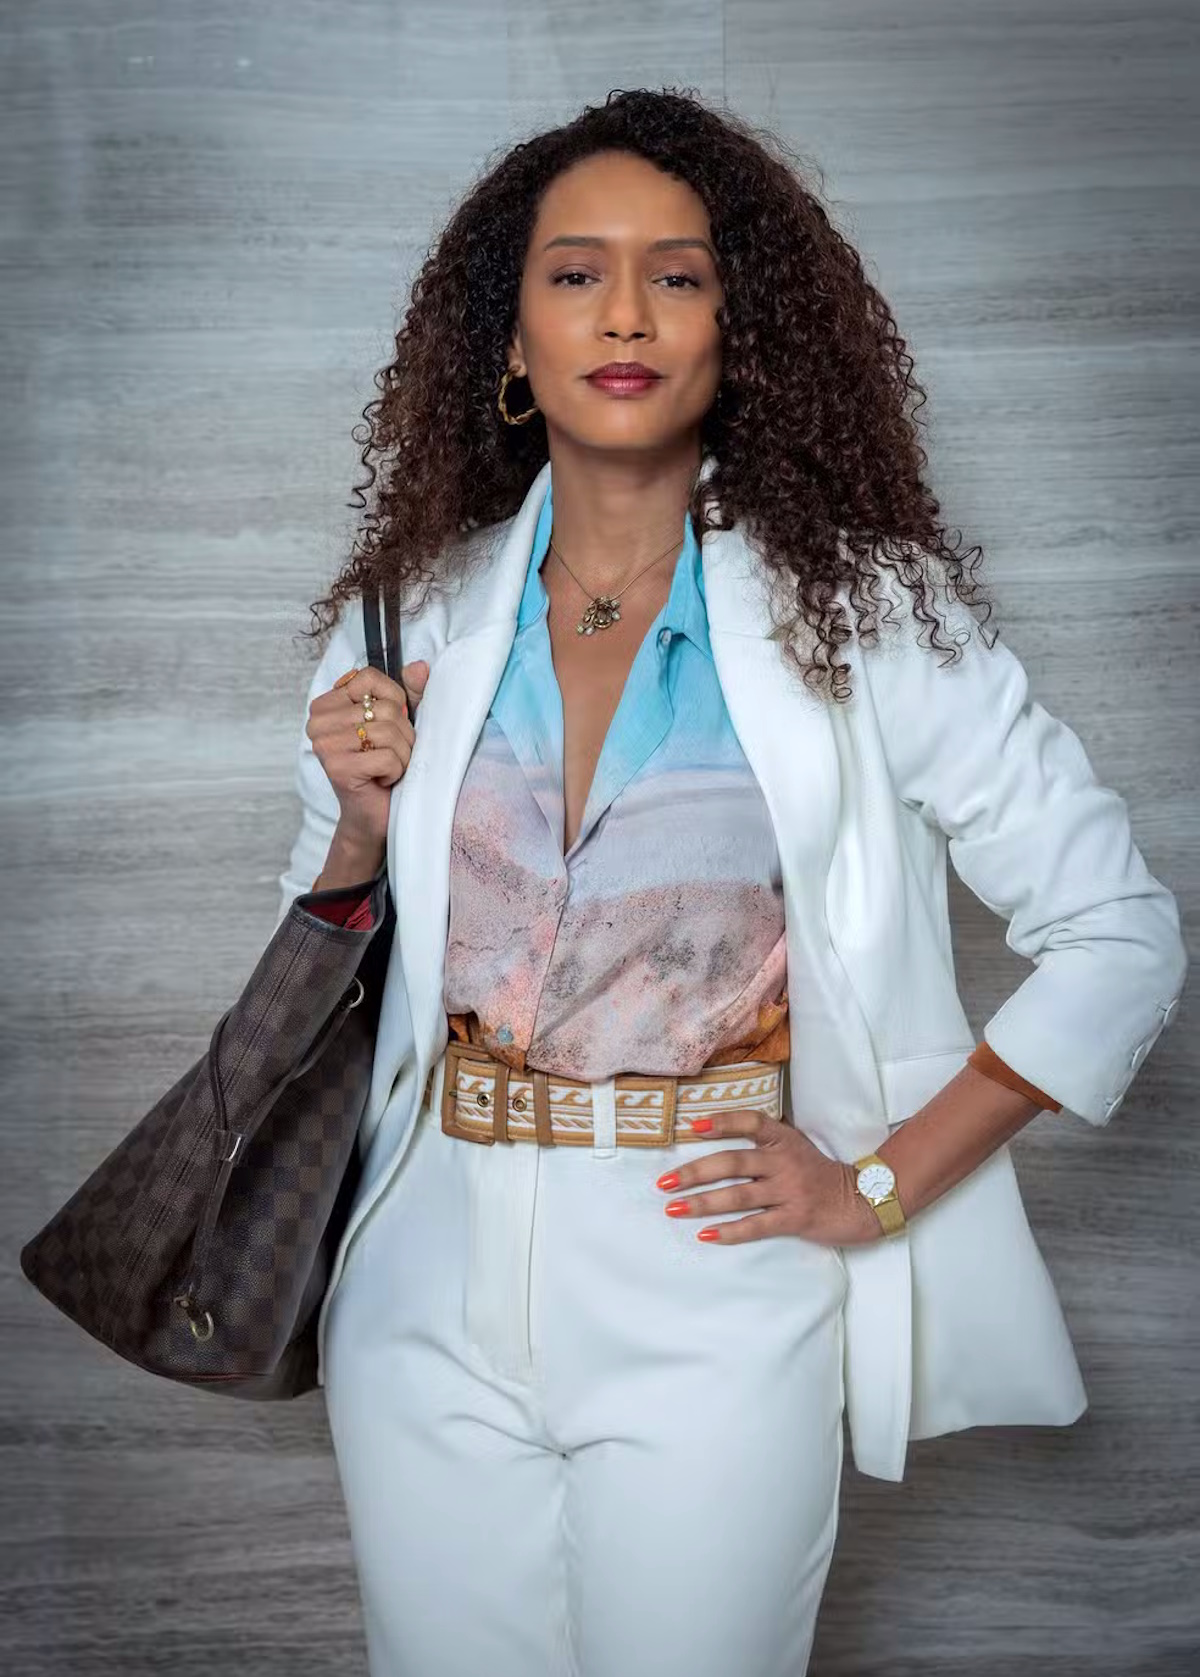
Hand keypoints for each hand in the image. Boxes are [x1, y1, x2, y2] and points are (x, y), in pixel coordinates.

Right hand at [306, 655, 430, 849]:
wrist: (374, 815)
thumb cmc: (384, 766)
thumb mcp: (398, 723)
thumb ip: (408, 693)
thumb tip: (420, 667)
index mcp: (325, 705)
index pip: (369, 678)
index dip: (394, 700)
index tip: (387, 725)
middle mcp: (318, 722)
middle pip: (385, 707)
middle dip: (402, 735)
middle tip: (389, 755)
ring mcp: (325, 746)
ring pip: (389, 732)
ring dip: (401, 755)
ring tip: (387, 768)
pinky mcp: (338, 769)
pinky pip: (388, 757)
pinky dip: (395, 771)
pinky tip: (382, 780)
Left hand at [653, 1107, 884, 1247]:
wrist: (861, 1200)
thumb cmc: (818, 1172)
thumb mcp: (794, 1146)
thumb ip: (764, 1141)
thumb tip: (715, 1132)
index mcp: (783, 1139)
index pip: (750, 1123)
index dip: (722, 1122)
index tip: (692, 1127)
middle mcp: (784, 1162)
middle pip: (732, 1163)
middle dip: (694, 1173)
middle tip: (664, 1183)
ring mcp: (789, 1191)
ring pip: (738, 1196)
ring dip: (702, 1203)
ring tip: (673, 1208)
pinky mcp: (794, 1219)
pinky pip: (756, 1226)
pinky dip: (729, 1231)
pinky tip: (706, 1234)